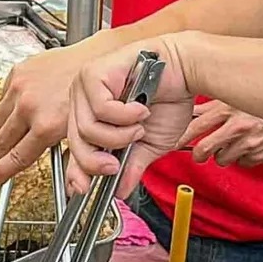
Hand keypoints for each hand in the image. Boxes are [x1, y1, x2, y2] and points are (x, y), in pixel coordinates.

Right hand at [0, 37, 101, 183]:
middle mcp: (28, 106)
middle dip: (1, 153)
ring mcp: (20, 88)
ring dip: (3, 129)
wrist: (97, 59)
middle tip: (3, 158)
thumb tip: (70, 184)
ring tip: (14, 132)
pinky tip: (21, 107)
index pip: (16, 157)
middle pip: (1, 140)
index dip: (4, 171)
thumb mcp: (85, 133)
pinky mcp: (17, 72)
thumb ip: (72, 158)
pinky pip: (2, 97)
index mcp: (46, 125)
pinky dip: (8, 106)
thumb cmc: (94, 93)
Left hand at [64, 37, 196, 194]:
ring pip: (86, 128)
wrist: (187, 70)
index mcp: (92, 116)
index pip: (74, 148)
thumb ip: (132, 165)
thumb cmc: (170, 99)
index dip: (77, 171)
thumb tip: (121, 191)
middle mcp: (84, 101)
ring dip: (119, 135)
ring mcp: (86, 86)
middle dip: (97, 161)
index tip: (83, 189)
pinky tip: (140, 109)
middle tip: (116, 165)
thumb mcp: (150, 144)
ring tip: (138, 126)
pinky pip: (100, 108)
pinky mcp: (95, 73)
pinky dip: (124, 115)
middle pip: (76, 142)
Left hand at [181, 99, 262, 168]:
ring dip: (223, 155)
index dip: (181, 138)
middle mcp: (237, 127)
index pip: (195, 127)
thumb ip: (211, 106)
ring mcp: (251, 143)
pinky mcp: (262, 155)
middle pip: (205, 150)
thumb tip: (187, 111)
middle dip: (199, 155)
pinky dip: (243, 158)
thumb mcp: (234, 97)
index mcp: (227, 110)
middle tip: (200, 154)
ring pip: (223, 159)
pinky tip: (248, 147)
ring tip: (231, 145)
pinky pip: (244, 163)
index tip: (175, 143)